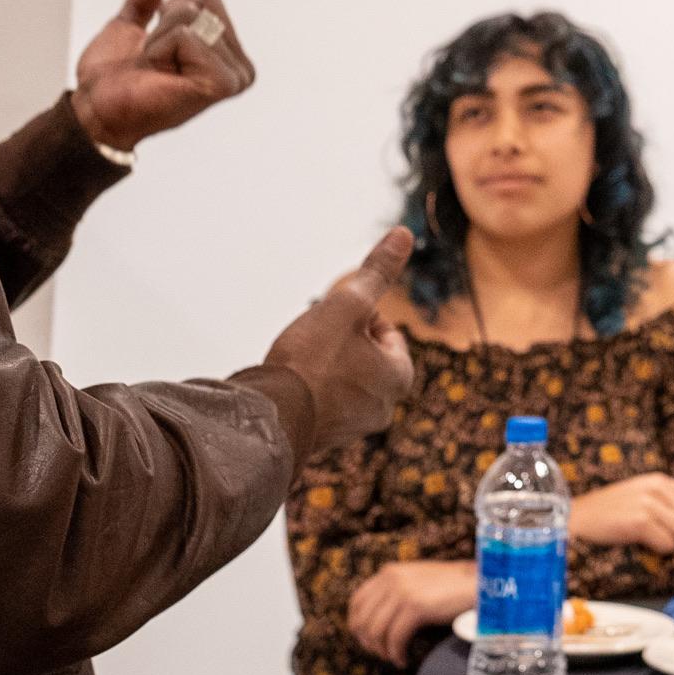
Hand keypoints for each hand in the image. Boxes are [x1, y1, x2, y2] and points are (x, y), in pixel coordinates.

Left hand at [72, 0, 257, 153]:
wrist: (96, 110)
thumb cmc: (113, 78)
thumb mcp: (130, 27)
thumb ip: (145, 1)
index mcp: (227, 52)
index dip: (170, 12)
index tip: (158, 48)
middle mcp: (239, 66)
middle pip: (201, 2)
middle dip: (165, 25)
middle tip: (155, 61)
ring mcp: (234, 77)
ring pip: (191, 16)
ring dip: (159, 39)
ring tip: (156, 69)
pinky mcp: (220, 85)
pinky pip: (185, 35)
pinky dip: (160, 50)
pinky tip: (159, 76)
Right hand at [268, 229, 417, 452]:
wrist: (270, 416)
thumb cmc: (311, 360)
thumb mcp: (347, 305)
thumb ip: (376, 272)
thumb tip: (403, 235)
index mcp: (399, 377)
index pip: (385, 330)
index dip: (356, 319)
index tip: (333, 326)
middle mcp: (384, 408)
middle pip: (363, 355)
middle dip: (339, 344)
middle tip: (313, 346)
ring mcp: (355, 427)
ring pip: (342, 379)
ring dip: (323, 367)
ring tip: (300, 367)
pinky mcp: (326, 439)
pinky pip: (322, 402)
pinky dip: (309, 391)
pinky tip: (291, 387)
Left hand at [346, 560, 476, 662]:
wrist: (479, 584)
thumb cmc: (451, 588)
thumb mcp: (418, 582)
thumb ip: (396, 592)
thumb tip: (375, 621)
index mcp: (389, 572)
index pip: (357, 601)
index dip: (358, 625)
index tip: (368, 641)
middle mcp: (391, 579)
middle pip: (363, 619)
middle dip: (369, 642)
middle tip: (382, 654)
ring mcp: (403, 592)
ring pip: (376, 631)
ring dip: (382, 651)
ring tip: (394, 658)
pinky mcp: (416, 607)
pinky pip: (395, 638)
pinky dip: (396, 653)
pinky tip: (403, 660)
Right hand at [574, 473, 673, 553]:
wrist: (579, 517)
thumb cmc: (610, 510)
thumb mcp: (639, 493)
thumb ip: (665, 498)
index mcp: (659, 480)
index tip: (672, 524)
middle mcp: (656, 489)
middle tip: (662, 534)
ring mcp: (649, 504)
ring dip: (672, 540)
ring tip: (652, 538)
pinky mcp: (640, 522)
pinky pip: (668, 544)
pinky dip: (659, 549)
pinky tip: (643, 543)